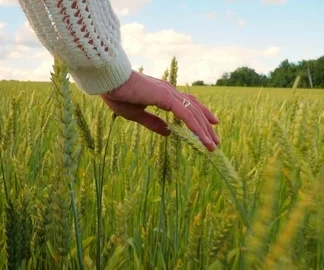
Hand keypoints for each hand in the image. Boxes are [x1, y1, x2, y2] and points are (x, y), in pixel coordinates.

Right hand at [100, 70, 219, 151]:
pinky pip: (186, 114)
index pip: (188, 105)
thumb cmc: (117, 94)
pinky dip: (196, 127)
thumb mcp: (136, 114)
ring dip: (205, 130)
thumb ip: (153, 123)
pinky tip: (202, 138)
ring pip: (194, 114)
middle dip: (207, 126)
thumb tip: (169, 133)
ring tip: (213, 145)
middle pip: (195, 110)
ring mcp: (169, 93)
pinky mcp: (166, 97)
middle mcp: (170, 92)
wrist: (108, 81)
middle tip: (216, 141)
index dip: (200, 116)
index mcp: (163, 94)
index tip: (210, 128)